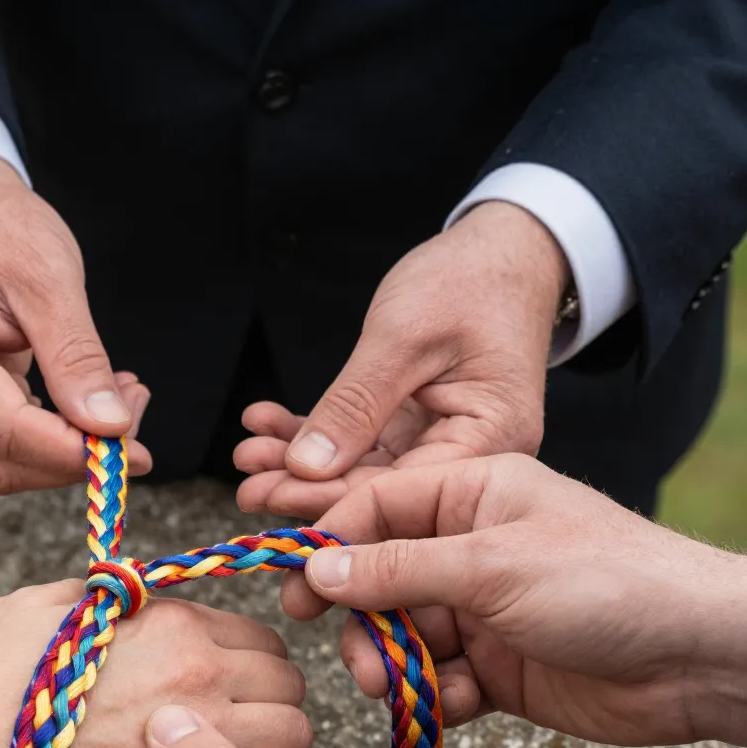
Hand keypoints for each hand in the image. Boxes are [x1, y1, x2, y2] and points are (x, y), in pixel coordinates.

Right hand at [0, 153, 153, 493]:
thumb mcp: (51, 281)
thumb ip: (77, 359)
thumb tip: (110, 429)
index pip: (6, 432)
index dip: (73, 454)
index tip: (135, 451)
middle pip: (0, 464)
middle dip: (73, 458)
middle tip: (135, 419)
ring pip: (1, 465)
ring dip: (65, 451)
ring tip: (118, 399)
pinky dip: (50, 438)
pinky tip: (87, 402)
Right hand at [0, 584, 323, 747]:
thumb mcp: (41, 606)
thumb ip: (102, 594)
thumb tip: (127, 594)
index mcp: (171, 625)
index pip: (262, 638)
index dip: (251, 664)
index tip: (234, 688)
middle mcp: (199, 673)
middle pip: (289, 685)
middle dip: (273, 705)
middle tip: (244, 730)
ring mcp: (201, 738)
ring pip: (294, 738)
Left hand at [233, 202, 565, 519]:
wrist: (501, 247)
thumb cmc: (467, 279)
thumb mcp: (404, 337)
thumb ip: (356, 405)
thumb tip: (306, 468)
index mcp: (493, 438)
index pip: (402, 490)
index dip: (331, 500)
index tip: (271, 496)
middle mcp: (474, 451)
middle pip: (380, 488)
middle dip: (307, 486)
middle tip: (245, 488)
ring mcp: (444, 440)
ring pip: (363, 467)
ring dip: (301, 461)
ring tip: (248, 453)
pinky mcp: (419, 424)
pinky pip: (362, 440)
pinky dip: (315, 433)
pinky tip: (268, 425)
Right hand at [282, 454, 746, 747]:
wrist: (699, 657)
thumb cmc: (606, 583)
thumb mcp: (490, 566)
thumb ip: (398, 569)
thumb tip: (317, 568)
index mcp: (474, 493)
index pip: (376, 506)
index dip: (330, 546)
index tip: (295, 591)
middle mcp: (473, 546)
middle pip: (381, 578)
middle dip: (362, 619)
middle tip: (350, 655)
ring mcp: (486, 609)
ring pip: (405, 635)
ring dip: (394, 664)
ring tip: (395, 687)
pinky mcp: (501, 666)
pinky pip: (442, 680)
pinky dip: (441, 696)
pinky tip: (463, 702)